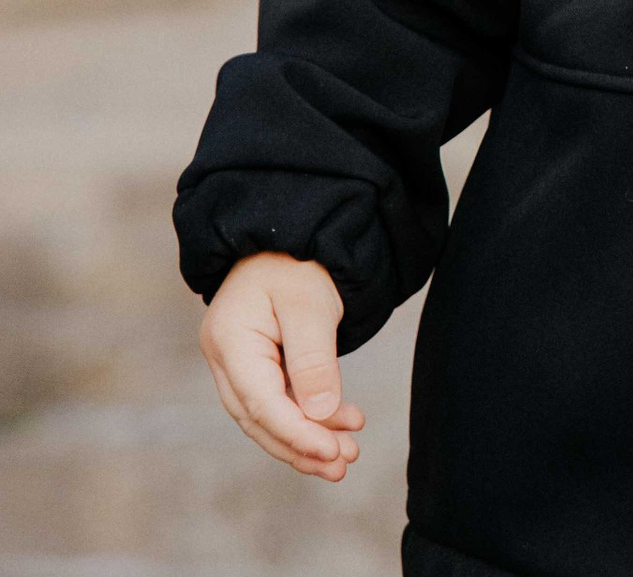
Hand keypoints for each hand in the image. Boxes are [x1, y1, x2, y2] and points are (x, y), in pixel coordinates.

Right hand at [201, 251, 364, 480]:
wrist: (290, 227)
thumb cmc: (298, 257)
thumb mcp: (310, 302)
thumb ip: (313, 359)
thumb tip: (320, 416)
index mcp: (230, 340)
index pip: (261, 402)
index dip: (296, 433)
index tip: (331, 452)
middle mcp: (226, 357)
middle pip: (260, 418)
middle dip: (302, 446)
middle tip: (343, 464)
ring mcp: (238, 361)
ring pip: (269, 414)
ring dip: (307, 436)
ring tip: (347, 454)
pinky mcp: (257, 361)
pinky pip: (279, 397)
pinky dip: (308, 413)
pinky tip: (341, 422)